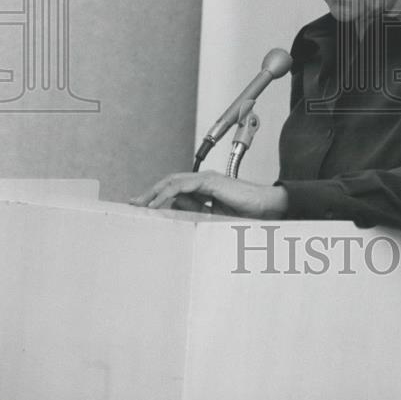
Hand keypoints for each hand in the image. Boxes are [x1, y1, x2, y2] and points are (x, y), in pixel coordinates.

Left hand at [129, 171, 287, 218]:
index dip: (157, 197)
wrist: (267, 208)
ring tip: (141, 205)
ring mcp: (206, 180)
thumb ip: (197, 215)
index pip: (175, 191)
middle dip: (150, 193)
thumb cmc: (247, 214)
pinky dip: (167, 194)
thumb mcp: (215, 218)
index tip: (142, 208)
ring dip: (155, 193)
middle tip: (134, 204)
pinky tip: (157, 204)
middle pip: (170, 184)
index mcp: (204, 191)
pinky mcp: (210, 182)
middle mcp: (203, 182)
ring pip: (173, 182)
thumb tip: (176, 219)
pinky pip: (183, 185)